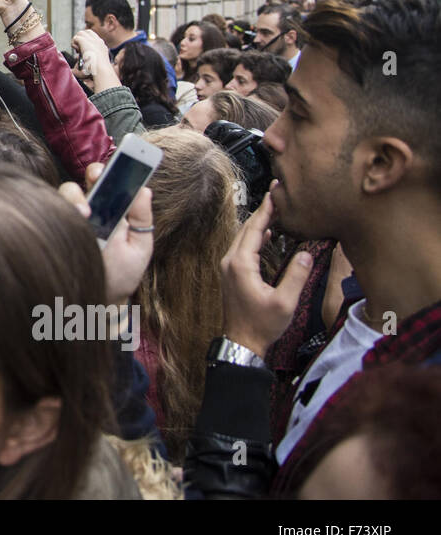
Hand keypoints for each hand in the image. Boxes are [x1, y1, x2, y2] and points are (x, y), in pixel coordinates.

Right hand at [59, 163, 153, 303]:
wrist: (104, 300)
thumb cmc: (123, 272)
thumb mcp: (140, 246)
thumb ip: (142, 219)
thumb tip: (145, 190)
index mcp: (109, 208)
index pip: (106, 180)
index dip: (108, 169)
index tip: (115, 165)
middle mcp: (88, 210)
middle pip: (84, 180)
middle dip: (90, 175)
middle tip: (97, 178)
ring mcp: (71, 220)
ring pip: (65, 194)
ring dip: (74, 198)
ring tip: (85, 214)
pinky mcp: (56, 230)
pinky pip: (51, 214)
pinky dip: (60, 214)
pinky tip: (72, 225)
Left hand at [72, 29, 119, 92]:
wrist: (101, 69)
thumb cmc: (98, 72)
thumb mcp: (94, 67)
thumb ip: (86, 67)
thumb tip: (73, 71)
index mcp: (102, 47)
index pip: (93, 37)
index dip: (86, 41)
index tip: (83, 50)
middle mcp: (98, 42)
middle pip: (87, 32)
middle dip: (81, 39)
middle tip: (79, 50)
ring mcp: (92, 40)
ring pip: (80, 33)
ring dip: (76, 41)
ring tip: (77, 50)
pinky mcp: (84, 41)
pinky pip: (76, 38)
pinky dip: (74, 43)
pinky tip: (76, 51)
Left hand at [220, 185, 313, 355]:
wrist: (241, 342)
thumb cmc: (262, 324)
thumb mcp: (285, 302)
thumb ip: (296, 276)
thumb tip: (307, 253)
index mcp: (240, 263)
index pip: (254, 228)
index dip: (266, 209)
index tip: (275, 192)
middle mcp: (230, 260)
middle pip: (246, 228)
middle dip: (263, 211)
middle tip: (278, 196)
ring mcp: (228, 266)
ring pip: (244, 237)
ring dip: (259, 223)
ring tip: (277, 211)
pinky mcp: (232, 272)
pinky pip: (243, 247)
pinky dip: (255, 237)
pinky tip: (268, 234)